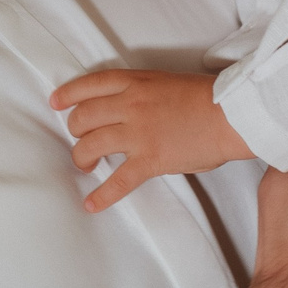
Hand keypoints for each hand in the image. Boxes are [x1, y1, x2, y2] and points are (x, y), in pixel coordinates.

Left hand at [49, 70, 253, 210]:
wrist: (232, 114)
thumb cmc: (206, 99)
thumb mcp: (166, 82)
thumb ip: (141, 92)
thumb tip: (125, 107)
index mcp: (135, 82)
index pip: (90, 85)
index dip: (69, 94)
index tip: (55, 103)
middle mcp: (130, 105)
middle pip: (83, 117)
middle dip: (76, 131)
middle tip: (81, 141)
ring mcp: (138, 133)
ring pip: (90, 146)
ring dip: (82, 158)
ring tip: (85, 166)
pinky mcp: (150, 159)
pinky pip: (117, 181)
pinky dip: (102, 196)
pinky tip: (91, 205)